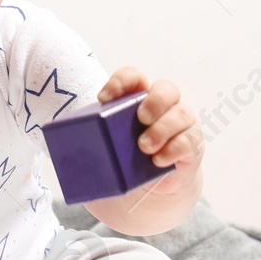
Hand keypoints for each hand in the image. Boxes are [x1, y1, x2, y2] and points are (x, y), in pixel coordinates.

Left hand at [97, 66, 204, 197]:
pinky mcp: (192, 144)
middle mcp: (164, 105)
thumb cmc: (127, 156)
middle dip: (154, 101)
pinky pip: (190, 140)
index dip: (120, 82)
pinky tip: (159, 160)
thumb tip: (68, 153)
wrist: (154, 182)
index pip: (133, 77)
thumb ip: (96, 143)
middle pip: (166, 89)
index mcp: (139, 98)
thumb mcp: (110, 147)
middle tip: (141, 118)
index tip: (103, 99)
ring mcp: (181, 123)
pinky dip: (174, 149)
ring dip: (162, 129)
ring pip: (180, 114)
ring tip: (145, 147)